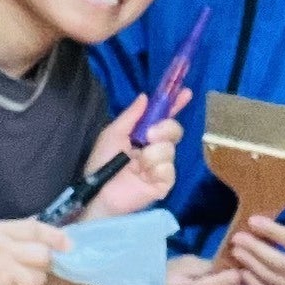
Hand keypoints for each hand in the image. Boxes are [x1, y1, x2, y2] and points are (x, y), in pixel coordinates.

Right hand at [0, 217, 70, 284]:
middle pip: (43, 256)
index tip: (69, 245)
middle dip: (44, 263)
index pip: (35, 229)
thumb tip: (52, 228)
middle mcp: (0, 251)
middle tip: (32, 267)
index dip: (56, 237)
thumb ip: (18, 231)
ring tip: (14, 280)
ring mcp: (0, 276)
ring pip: (38, 279)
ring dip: (32, 282)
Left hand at [79, 96, 179, 219]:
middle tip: (149, 135)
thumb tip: (145, 96)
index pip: (164, 117)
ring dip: (153, 153)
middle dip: (165, 128)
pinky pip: (169, 168)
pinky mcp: (164, 182)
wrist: (99, 192)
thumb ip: (131, 116)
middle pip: (174, 130)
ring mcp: (161, 166)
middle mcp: (155, 148)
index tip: (185, 92)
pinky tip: (144, 175)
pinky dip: (155, 168)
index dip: (175, 105)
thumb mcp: (113, 134)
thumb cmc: (101, 164)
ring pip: (170, 149)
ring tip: (138, 164)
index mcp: (143, 136)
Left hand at [226, 213, 284, 284]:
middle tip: (237, 238)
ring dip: (251, 264)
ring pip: (272, 278)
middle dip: (255, 249)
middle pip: (278, 262)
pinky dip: (255, 284)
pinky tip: (243, 272)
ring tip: (237, 251)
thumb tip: (255, 227)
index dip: (271, 230)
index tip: (252, 220)